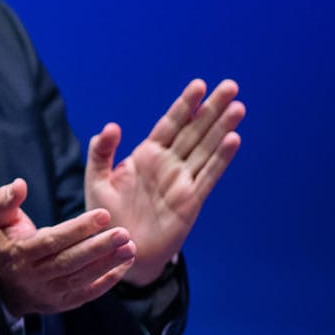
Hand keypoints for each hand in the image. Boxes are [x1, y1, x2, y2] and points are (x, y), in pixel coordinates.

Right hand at [0, 178, 135, 315]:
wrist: (6, 288)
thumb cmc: (8, 246)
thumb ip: (6, 200)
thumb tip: (20, 184)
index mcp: (20, 253)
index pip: (51, 241)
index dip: (77, 229)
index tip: (103, 215)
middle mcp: (34, 276)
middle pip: (70, 261)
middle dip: (98, 247)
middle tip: (124, 232)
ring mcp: (50, 292)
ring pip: (82, 278)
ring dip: (108, 263)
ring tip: (130, 247)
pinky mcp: (64, 303)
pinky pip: (89, 292)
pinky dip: (109, 280)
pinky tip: (126, 263)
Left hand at [86, 79, 244, 285]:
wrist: (118, 250)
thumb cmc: (106, 216)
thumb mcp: (97, 180)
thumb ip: (101, 152)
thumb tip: (112, 126)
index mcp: (146, 155)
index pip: (170, 124)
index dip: (184, 105)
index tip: (199, 85)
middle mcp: (168, 164)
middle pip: (194, 131)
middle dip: (211, 109)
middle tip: (230, 86)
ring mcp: (181, 181)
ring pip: (206, 149)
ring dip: (222, 129)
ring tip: (238, 107)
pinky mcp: (191, 201)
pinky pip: (208, 175)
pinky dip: (221, 158)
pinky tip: (233, 140)